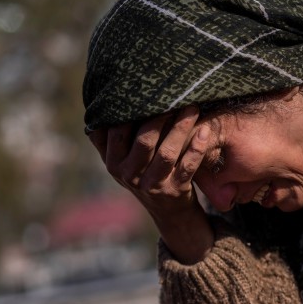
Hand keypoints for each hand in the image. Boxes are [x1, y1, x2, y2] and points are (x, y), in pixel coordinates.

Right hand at [88, 106, 213, 263]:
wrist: (169, 213)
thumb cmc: (145, 176)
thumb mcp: (121, 162)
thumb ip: (108, 139)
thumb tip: (98, 103)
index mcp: (113, 164)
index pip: (117, 132)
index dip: (131, 111)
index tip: (146, 90)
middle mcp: (130, 176)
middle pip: (144, 141)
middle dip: (160, 116)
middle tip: (174, 95)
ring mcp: (153, 185)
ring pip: (167, 152)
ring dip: (180, 128)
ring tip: (192, 107)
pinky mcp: (176, 191)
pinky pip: (188, 166)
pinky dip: (197, 148)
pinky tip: (204, 131)